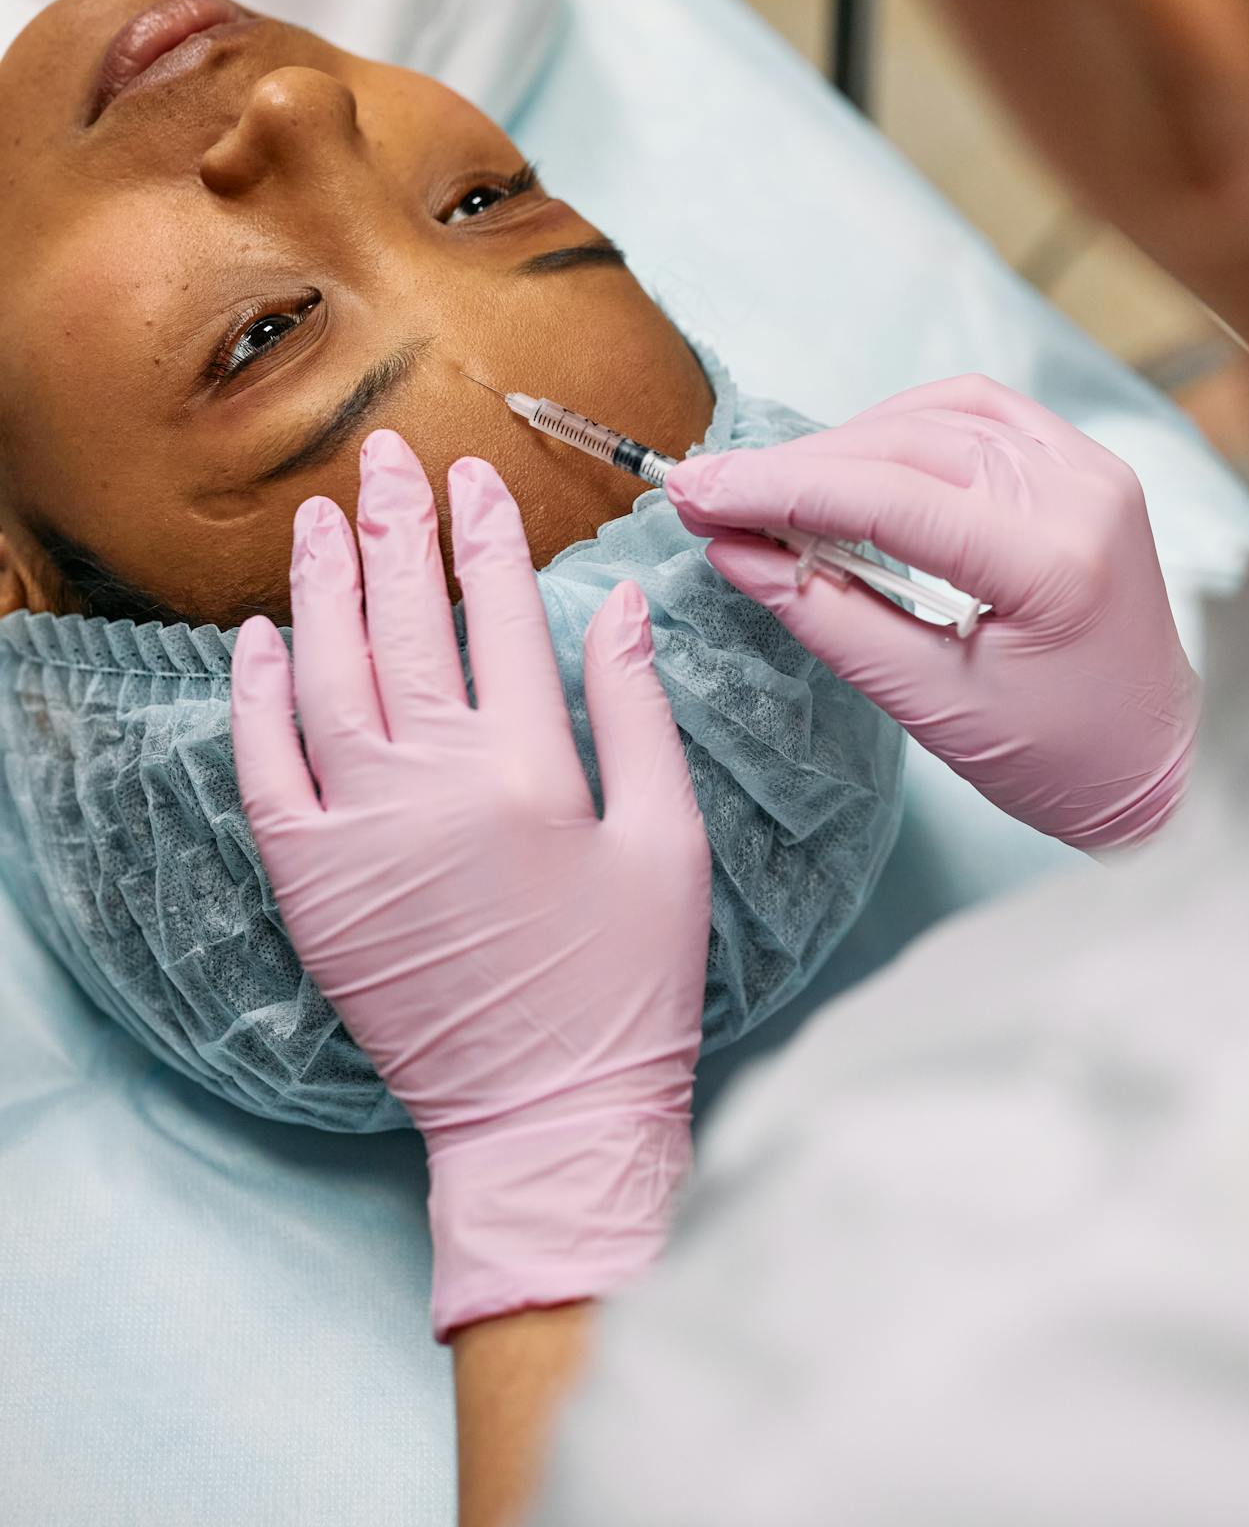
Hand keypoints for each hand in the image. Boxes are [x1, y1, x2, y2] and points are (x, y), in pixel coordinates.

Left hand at [230, 430, 710, 1336]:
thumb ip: (635, 711)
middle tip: (384, 457)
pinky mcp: (311, 882)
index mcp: (530, 768)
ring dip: (322, 586)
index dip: (484, 534)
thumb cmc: (626, 986)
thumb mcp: (666, 842)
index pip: (498, 612)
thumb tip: (621, 601)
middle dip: (395, 526)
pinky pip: (265, 767)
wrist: (544, 1118)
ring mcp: (358, 831)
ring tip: (321, 517)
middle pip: (406, 621)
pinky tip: (260, 637)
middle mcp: (432, 783)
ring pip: (327, 674)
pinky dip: (254, 696)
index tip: (474, 477)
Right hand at [665, 377, 1198, 849]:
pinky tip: (850, 462)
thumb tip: (732, 551)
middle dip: (796, 466)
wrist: (1160, 766)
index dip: (779, 488)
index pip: (889, 498)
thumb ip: (827, 617)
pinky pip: (976, 414)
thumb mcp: (930, 704)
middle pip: (907, 445)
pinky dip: (901, 428)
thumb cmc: (1054, 758)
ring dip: (843, 444)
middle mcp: (1081, 495)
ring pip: (936, 416)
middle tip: (706, 491)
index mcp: (1053, 564)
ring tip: (767, 488)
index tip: (693, 491)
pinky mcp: (1083, 465)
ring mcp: (1090, 469)